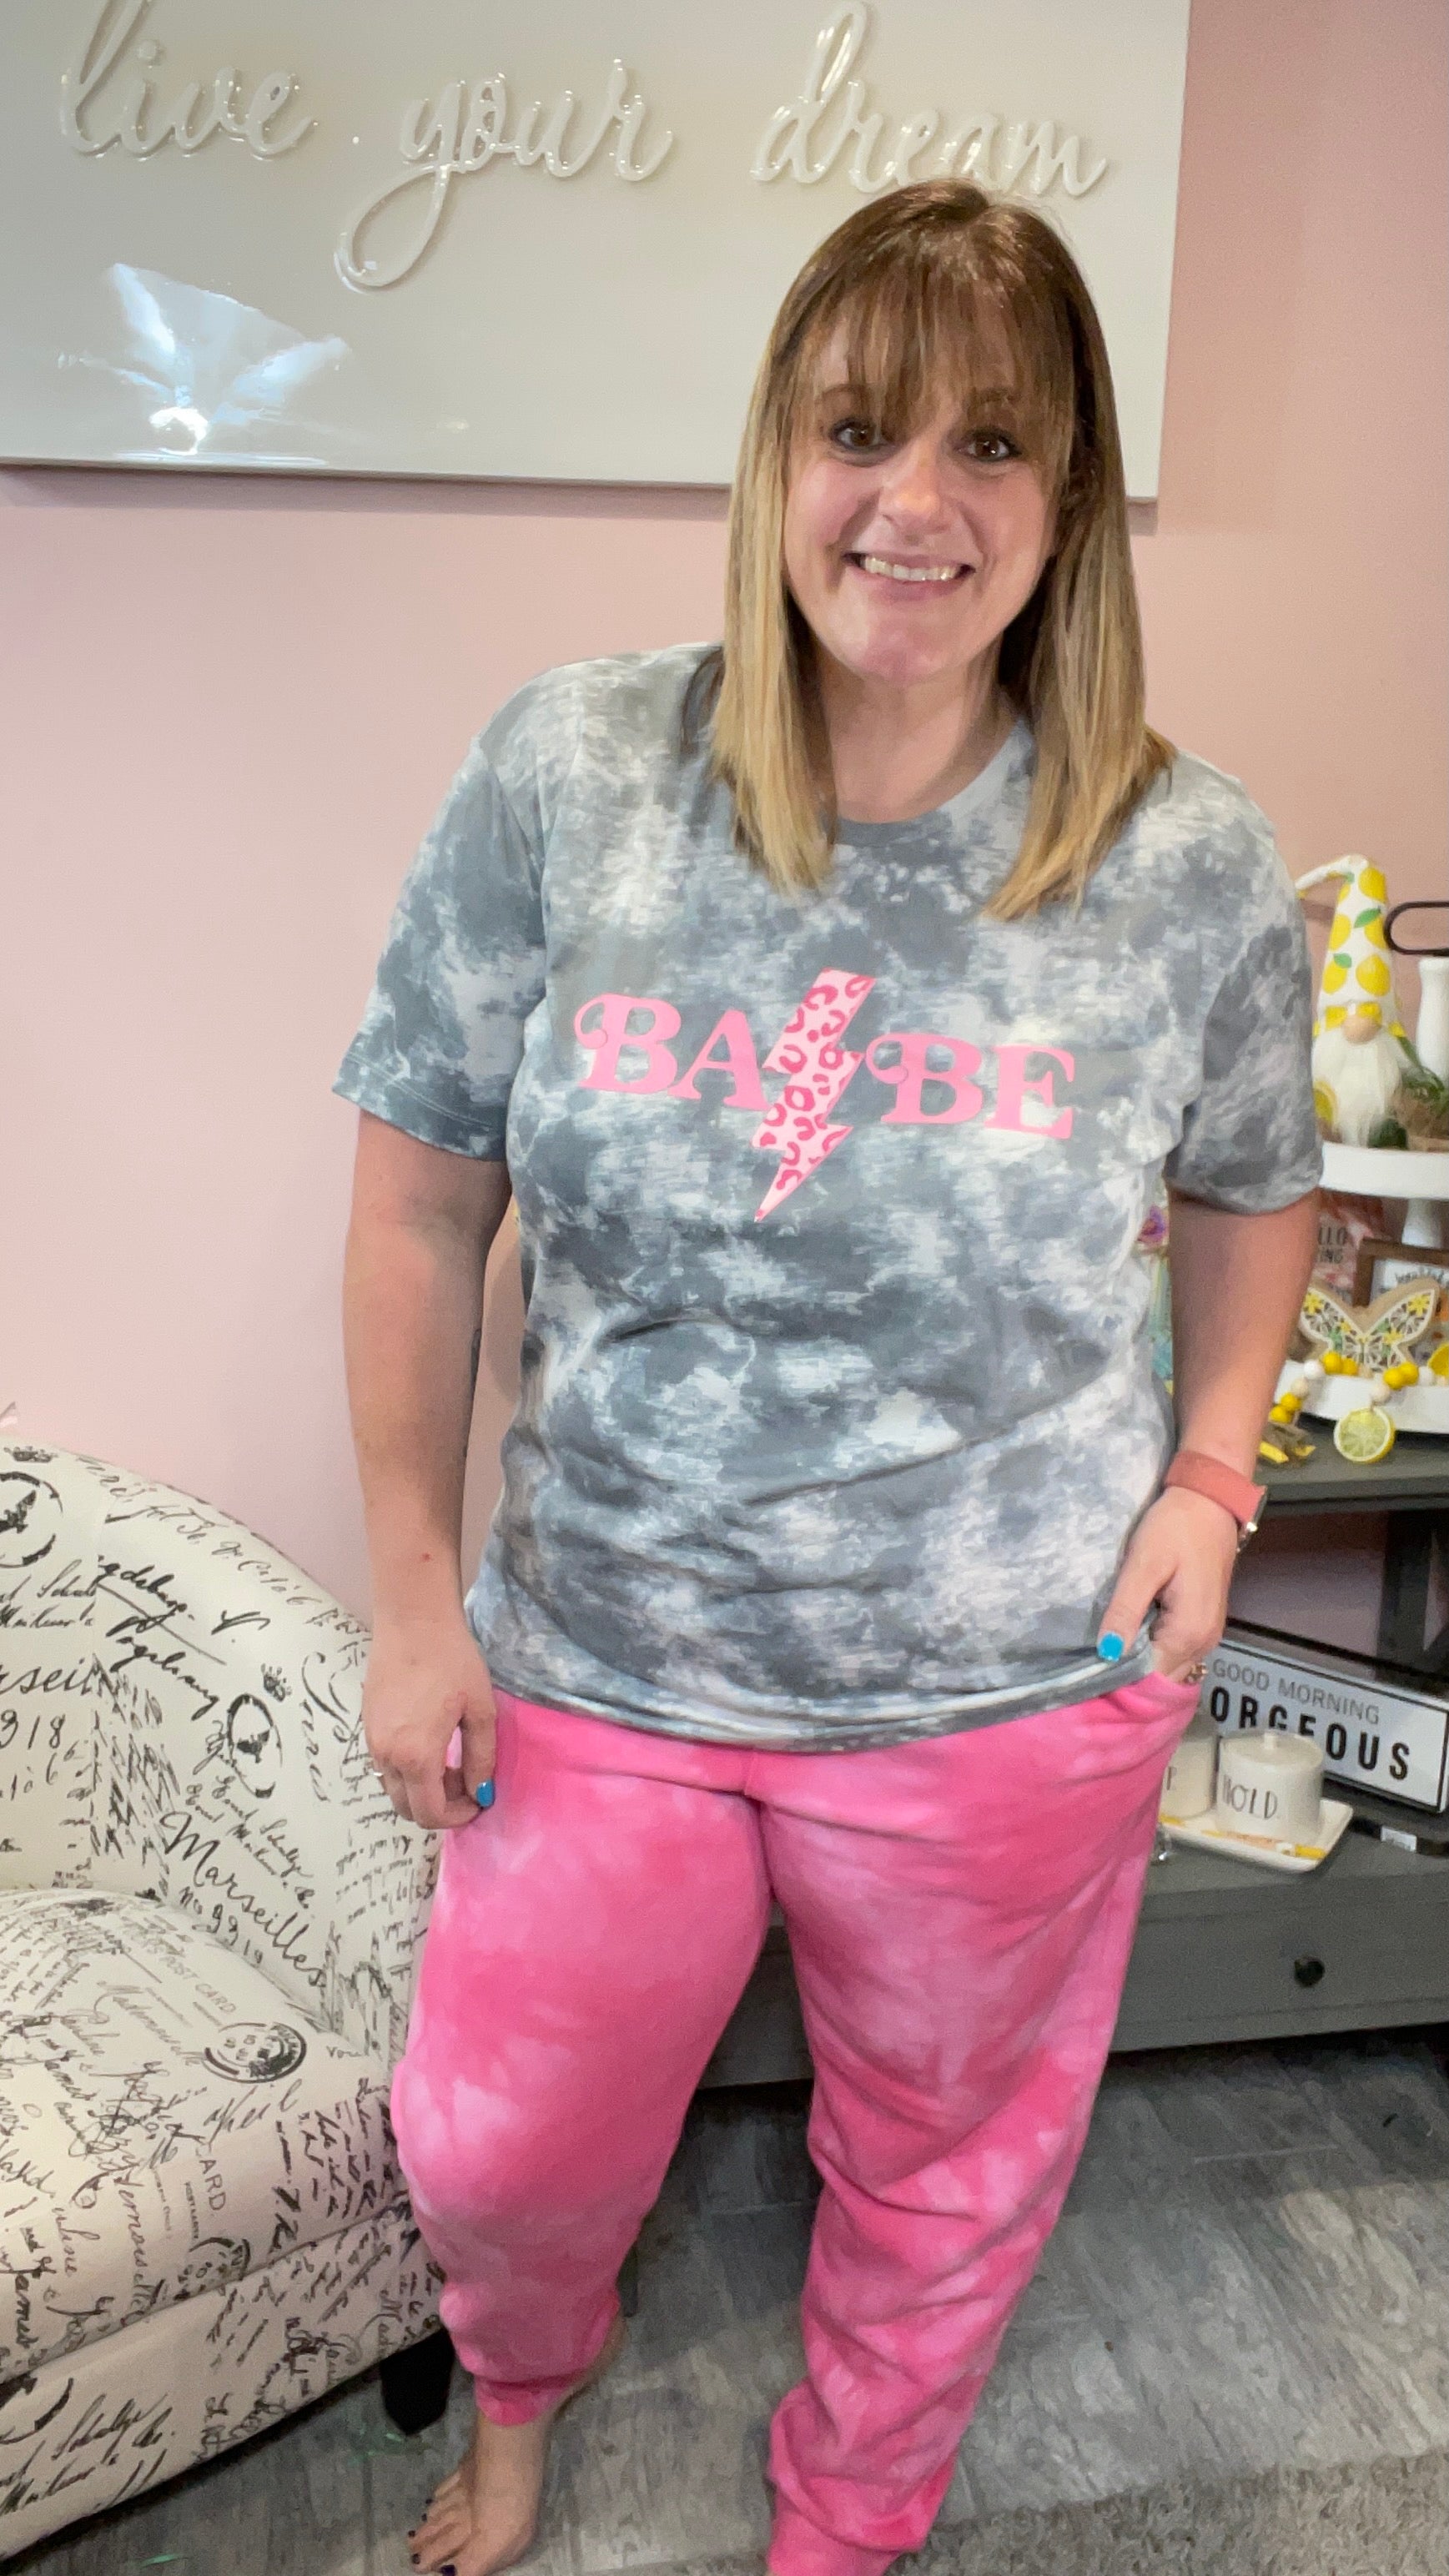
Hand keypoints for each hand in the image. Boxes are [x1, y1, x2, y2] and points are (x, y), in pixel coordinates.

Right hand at [362, 1612, 496, 1828]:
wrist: (412, 1620)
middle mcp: (387, 1756)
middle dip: (440, 1807)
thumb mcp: (479, 1710)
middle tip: (467, 1782)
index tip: (478, 1802)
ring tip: (451, 1760)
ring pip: (394, 1788)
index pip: (431, 1814)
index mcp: (416, 1757)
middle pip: (407, 1809)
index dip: (457, 1818)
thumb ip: (481, 1758)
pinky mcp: (367, 1724)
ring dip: (422, 1789)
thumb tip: (482, 1793)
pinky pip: (386, 1765)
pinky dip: (408, 1770)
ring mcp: (372, 1741)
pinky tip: (431, 1742)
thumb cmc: (452, 1660)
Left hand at [1098, 1488, 1237, 1681]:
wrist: (1209, 1501)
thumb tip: (1107, 1653)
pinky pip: (1177, 1651)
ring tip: (1107, 1652)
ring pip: (1170, 1667)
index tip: (1090, 1677)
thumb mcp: (1143, 1564)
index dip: (1121, 1681)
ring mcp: (1208, 1634)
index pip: (1151, 1677)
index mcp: (1188, 1633)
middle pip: (1163, 1677)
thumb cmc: (1175, 1528)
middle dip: (1130, 1677)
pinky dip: (1154, 1650)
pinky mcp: (1204, 1623)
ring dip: (1142, 1664)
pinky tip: (1131, 1636)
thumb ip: (1126, 1610)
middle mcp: (1204, 1642)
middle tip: (1092, 1666)